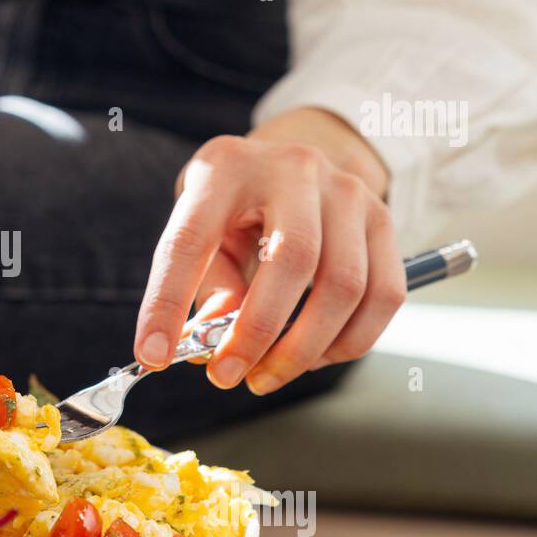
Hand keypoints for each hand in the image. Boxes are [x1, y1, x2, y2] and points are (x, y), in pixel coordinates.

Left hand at [133, 108, 404, 394]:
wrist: (290, 160)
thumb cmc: (232, 204)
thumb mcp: (200, 224)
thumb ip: (203, 280)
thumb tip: (210, 340)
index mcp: (226, 167)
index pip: (190, 240)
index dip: (167, 303)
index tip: (152, 355)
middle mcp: (293, 168)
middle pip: (291, 261)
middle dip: (256, 334)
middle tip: (227, 376)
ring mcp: (347, 191)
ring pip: (345, 286)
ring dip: (304, 349)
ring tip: (266, 375)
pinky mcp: (382, 219)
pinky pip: (384, 296)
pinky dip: (349, 342)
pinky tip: (314, 357)